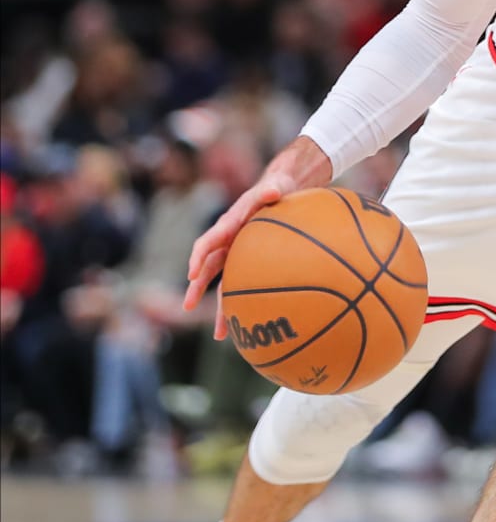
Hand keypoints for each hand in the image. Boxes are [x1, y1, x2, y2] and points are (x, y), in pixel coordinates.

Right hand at [184, 137, 331, 339]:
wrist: (282, 190)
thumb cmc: (277, 188)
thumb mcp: (275, 186)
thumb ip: (271, 190)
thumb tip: (274, 191)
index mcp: (229, 224)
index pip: (208, 241)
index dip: (198, 257)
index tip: (191, 273)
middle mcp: (228, 242)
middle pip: (207, 268)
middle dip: (196, 287)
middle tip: (188, 306)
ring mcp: (237, 253)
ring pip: (223, 283)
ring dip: (219, 307)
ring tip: (220, 335)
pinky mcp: (249, 261)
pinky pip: (242, 283)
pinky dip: (241, 301)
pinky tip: (247, 322)